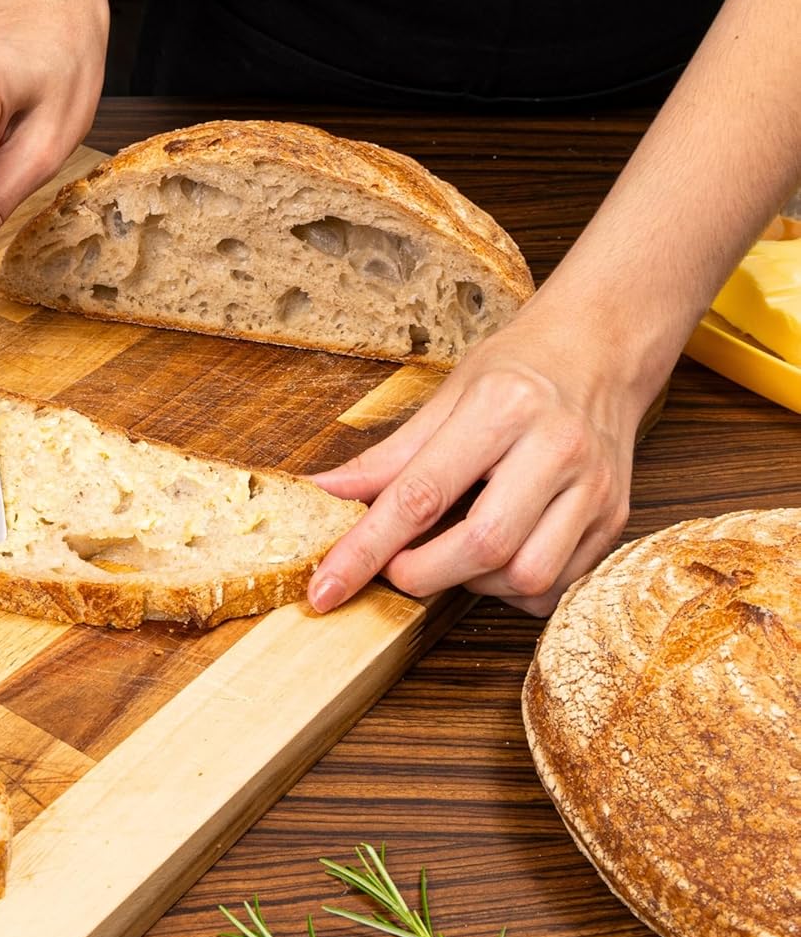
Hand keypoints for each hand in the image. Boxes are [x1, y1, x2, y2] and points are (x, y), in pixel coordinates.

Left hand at [305, 311, 654, 615]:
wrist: (602, 348)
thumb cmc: (518, 368)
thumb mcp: (445, 396)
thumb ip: (385, 457)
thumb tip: (320, 494)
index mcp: (502, 407)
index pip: (420, 495)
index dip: (365, 550)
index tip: (326, 587)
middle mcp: (556, 447)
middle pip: (481, 546)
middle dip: (421, 574)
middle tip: (396, 565)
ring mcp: (594, 486)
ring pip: (526, 576)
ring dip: (472, 583)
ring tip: (454, 550)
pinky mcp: (616, 517)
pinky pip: (556, 585)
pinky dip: (513, 587)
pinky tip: (498, 556)